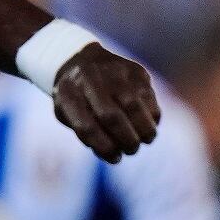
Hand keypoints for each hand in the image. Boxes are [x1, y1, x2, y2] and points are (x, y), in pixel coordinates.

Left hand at [52, 44, 161, 162]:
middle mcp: (89, 79)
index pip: (85, 127)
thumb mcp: (67, 113)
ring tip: (143, 140)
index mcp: (67, 93)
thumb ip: (85, 134)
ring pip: (135, 109)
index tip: (114, 158)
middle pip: (112, 118)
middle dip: (126, 141)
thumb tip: (113, 154)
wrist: (83, 61)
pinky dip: (152, 118)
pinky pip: (150, 100)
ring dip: (144, 132)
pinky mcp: (136, 71)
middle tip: (131, 150)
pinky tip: (146, 124)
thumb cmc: (76, 97)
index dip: (103, 148)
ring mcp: (114, 72)